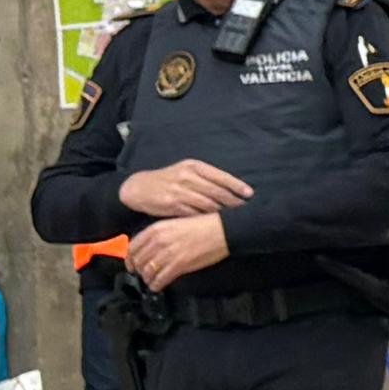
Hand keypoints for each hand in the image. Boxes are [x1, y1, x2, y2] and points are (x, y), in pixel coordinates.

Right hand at [121, 160, 250, 218]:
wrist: (139, 188)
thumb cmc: (168, 179)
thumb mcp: (186, 171)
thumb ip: (206, 177)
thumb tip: (232, 188)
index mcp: (194, 166)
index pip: (221, 176)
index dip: (237, 186)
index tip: (250, 194)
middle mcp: (188, 177)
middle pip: (217, 191)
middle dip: (234, 201)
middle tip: (247, 209)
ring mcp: (180, 191)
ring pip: (208, 204)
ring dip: (222, 211)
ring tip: (234, 217)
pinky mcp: (172, 205)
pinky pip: (194, 213)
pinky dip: (206, 218)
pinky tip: (214, 222)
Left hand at [126, 210, 232, 291]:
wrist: (222, 230)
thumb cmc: (203, 225)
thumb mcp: (175, 223)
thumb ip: (159, 234)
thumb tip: (150, 247)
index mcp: (156, 229)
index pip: (132, 247)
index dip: (129, 259)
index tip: (131, 265)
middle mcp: (158, 241)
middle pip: (138, 261)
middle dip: (138, 271)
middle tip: (142, 275)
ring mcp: (168, 253)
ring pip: (148, 271)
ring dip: (147, 279)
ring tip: (151, 281)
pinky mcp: (179, 265)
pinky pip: (161, 278)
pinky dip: (156, 285)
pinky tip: (158, 286)